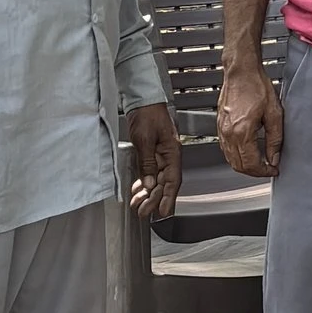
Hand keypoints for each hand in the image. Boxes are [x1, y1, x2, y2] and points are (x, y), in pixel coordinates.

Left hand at [128, 101, 181, 221]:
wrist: (143, 100)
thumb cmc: (148, 114)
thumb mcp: (145, 139)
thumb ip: (148, 162)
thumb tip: (150, 183)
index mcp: (172, 153)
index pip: (173, 180)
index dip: (168, 197)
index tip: (162, 211)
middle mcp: (168, 156)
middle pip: (164, 183)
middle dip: (154, 199)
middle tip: (143, 212)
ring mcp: (160, 155)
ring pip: (156, 180)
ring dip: (148, 193)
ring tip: (138, 204)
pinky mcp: (152, 153)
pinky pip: (150, 172)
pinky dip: (144, 183)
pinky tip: (138, 190)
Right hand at [218, 60, 283, 177]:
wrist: (241, 71)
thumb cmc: (256, 86)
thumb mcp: (274, 114)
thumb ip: (275, 139)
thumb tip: (274, 157)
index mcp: (242, 132)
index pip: (251, 164)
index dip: (264, 171)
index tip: (273, 170)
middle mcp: (228, 134)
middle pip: (238, 166)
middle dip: (254, 172)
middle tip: (268, 168)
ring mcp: (222, 130)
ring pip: (230, 159)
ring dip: (244, 165)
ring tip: (260, 162)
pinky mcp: (219, 125)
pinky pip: (226, 148)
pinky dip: (236, 155)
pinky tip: (247, 151)